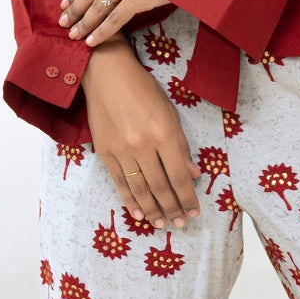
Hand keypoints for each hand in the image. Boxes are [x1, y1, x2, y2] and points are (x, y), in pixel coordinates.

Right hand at [82, 37, 201, 229]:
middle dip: (173, 208)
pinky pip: (119, 182)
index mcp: (164, 133)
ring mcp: (122, 150)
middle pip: (161, 186)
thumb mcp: (170, 111)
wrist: (106, 74)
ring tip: (161, 224)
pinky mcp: (105, 152)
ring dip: (153, 210)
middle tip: (181, 224)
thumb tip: (193, 174)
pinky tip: (138, 213)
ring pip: (140, 189)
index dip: (188, 197)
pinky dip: (130, 200)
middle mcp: (143, 145)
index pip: (180, 175)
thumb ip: (181, 145)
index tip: (195, 212)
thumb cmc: (143, 88)